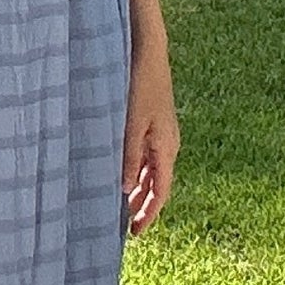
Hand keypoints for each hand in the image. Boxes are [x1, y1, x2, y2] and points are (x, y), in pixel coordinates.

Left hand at [122, 44, 179, 239]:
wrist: (149, 51)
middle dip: (141, 206)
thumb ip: (127, 156)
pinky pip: (145, 157)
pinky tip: (118, 176)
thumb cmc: (140, 84)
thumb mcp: (130, 123)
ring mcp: (160, 135)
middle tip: (123, 226)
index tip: (134, 232)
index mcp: (166, 148)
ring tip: (117, 206)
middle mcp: (167, 145)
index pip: (161, 191)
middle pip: (156, 185)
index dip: (148, 214)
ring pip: (150, 172)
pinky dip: (134, 172)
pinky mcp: (152, 125)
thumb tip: (123, 189)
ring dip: (136, 190)